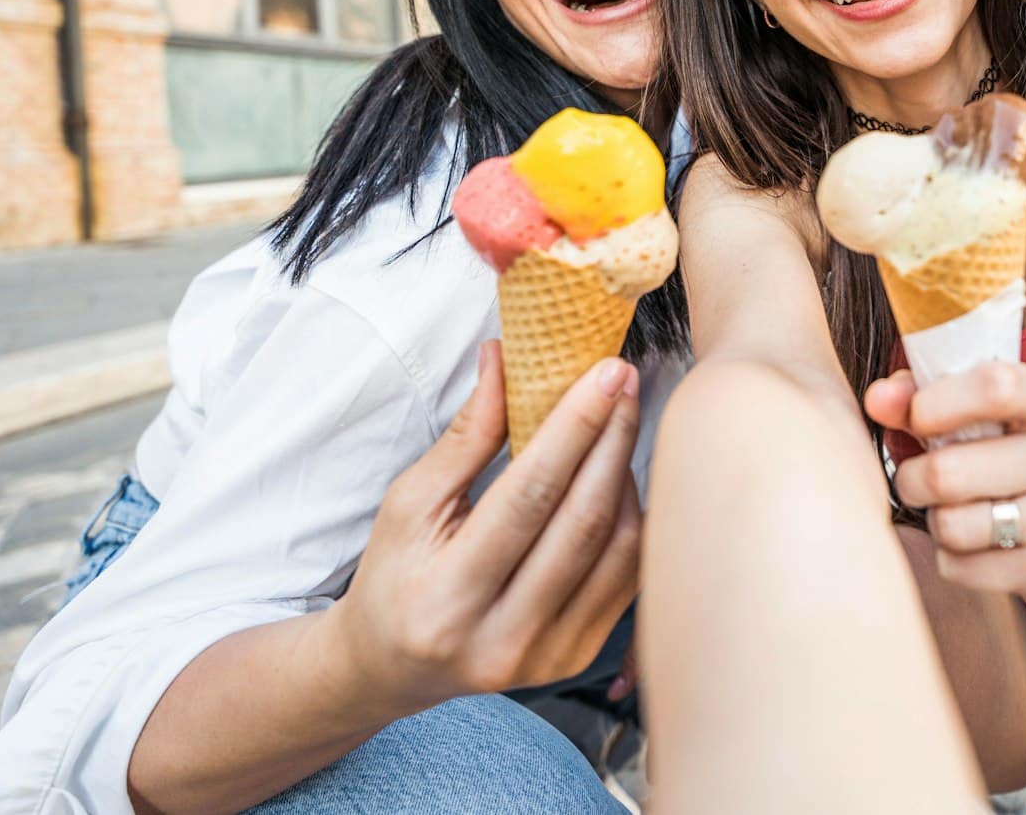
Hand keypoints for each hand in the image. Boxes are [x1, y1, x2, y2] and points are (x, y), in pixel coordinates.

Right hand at [328, 341, 641, 712]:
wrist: (392, 667)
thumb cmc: (394, 575)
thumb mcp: (408, 504)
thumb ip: (464, 437)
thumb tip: (504, 358)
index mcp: (446, 599)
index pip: (527, 499)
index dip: (574, 429)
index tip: (605, 373)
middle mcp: (501, 640)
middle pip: (582, 523)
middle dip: (612, 439)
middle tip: (626, 380)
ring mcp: (545, 658)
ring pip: (617, 551)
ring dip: (627, 475)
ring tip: (621, 421)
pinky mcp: (575, 659)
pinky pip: (628, 578)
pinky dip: (634, 518)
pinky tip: (619, 477)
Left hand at [866, 361, 1025, 612]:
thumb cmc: (1005, 449)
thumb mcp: (972, 410)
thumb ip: (918, 396)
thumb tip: (878, 400)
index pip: (998, 387)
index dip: (938, 403)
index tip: (916, 418)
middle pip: (952, 471)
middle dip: (915, 478)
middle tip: (916, 479)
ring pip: (954, 526)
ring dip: (936, 521)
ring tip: (950, 510)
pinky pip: (965, 569)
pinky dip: (953, 560)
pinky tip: (973, 545)